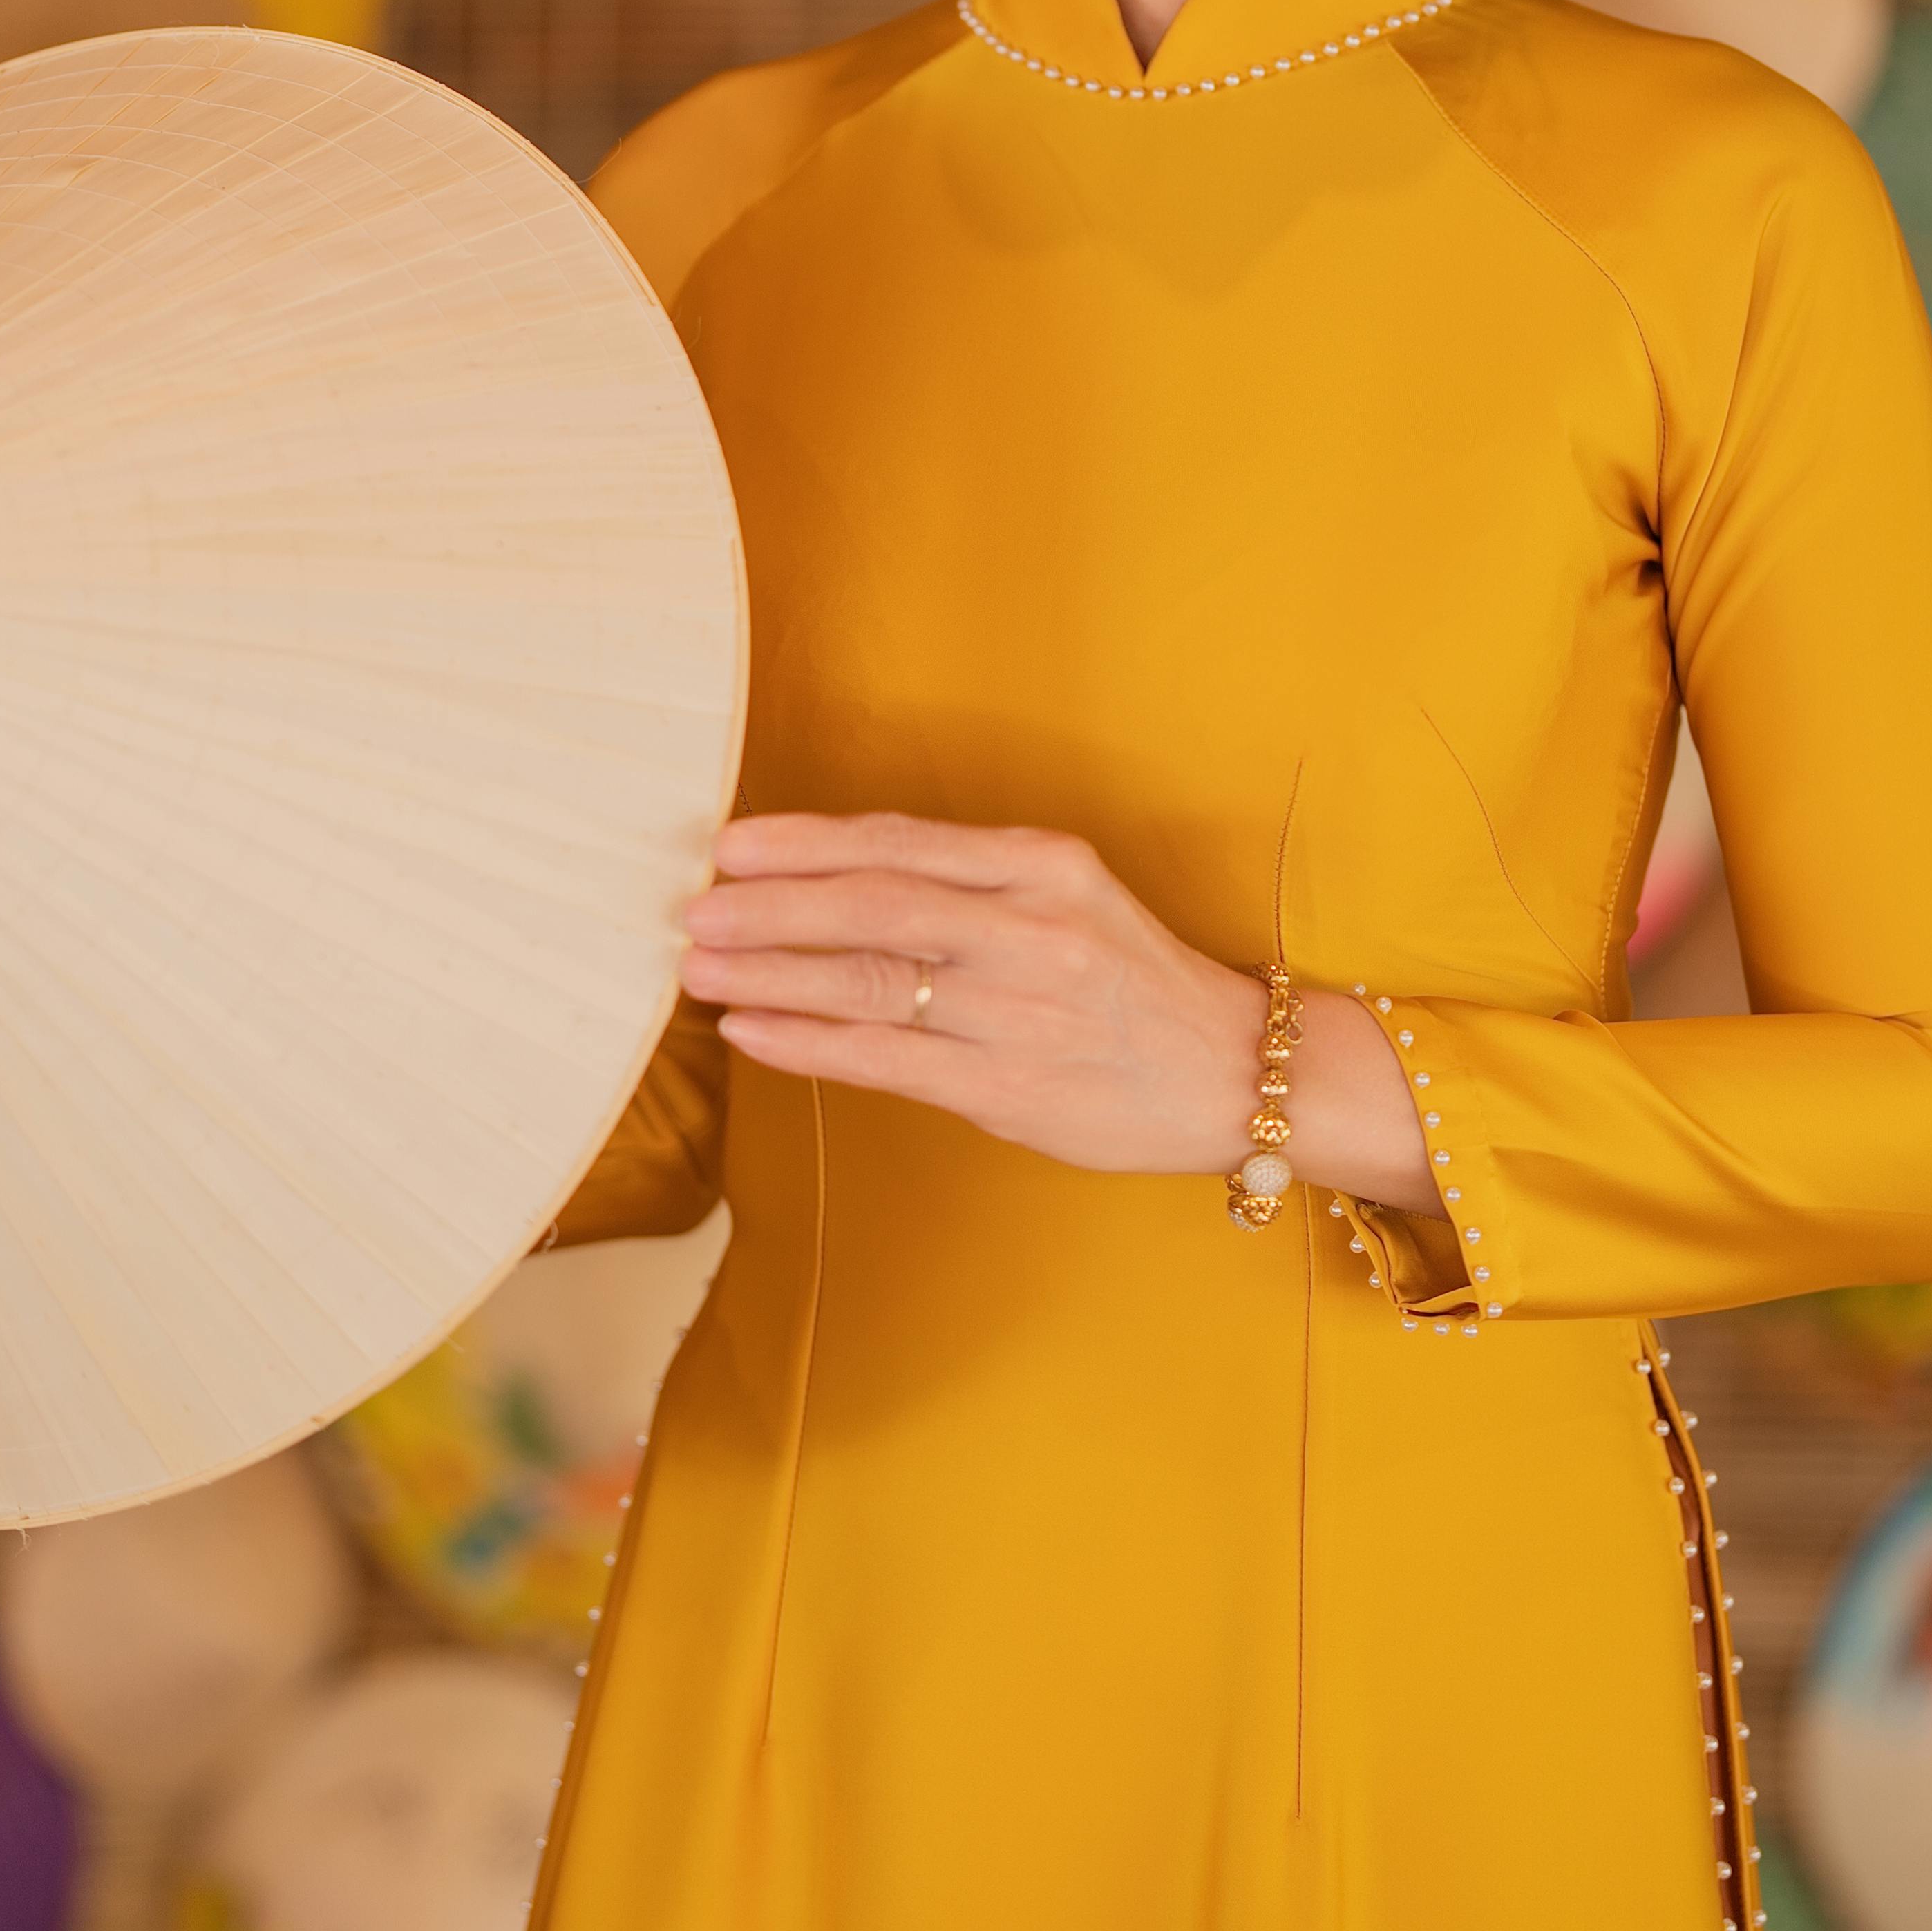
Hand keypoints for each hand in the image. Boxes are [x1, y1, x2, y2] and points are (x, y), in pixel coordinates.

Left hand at [681, 815, 1440, 1211]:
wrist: (1237, 1073)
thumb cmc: (1134, 982)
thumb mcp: (1069, 897)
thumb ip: (969, 884)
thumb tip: (835, 882)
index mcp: (1043, 866)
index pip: (899, 843)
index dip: (804, 844)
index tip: (732, 846)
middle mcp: (1030, 929)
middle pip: (871, 905)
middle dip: (769, 907)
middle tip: (694, 908)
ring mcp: (1018, 1010)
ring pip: (868, 982)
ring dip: (770, 975)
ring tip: (699, 970)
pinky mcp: (1006, 1087)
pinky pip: (885, 1059)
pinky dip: (807, 1043)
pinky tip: (751, 1031)